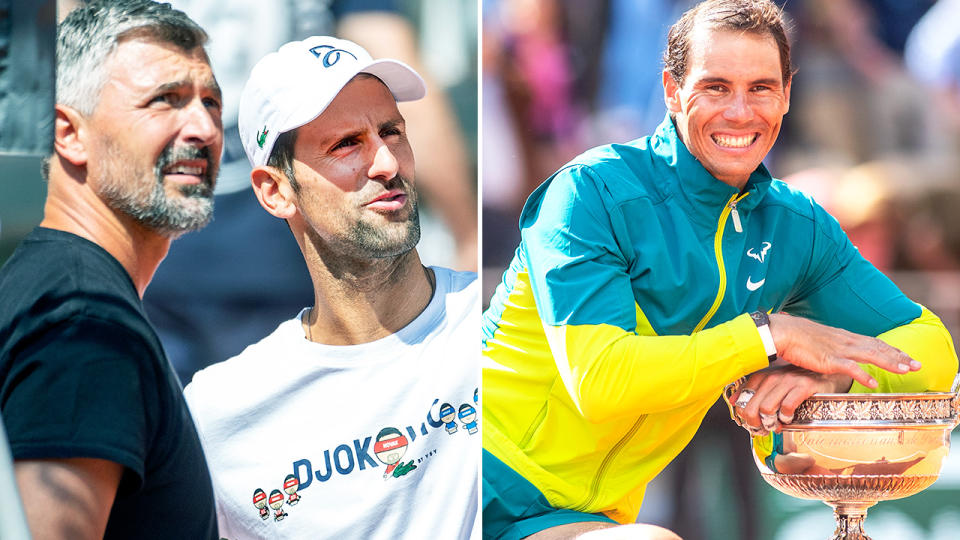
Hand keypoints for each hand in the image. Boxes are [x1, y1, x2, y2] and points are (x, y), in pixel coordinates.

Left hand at [734, 362, 851, 433]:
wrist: (828, 374)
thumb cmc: (800, 384)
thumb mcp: (776, 387)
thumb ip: (757, 393)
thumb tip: (735, 402)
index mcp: (764, 376)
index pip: (743, 397)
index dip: (745, 415)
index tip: (752, 424)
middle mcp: (774, 377)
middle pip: (752, 406)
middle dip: (755, 423)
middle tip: (764, 430)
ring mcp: (789, 381)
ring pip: (766, 408)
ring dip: (770, 423)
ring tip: (777, 426)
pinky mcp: (804, 386)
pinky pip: (787, 405)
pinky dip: (786, 417)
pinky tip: (790, 418)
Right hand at [768, 312, 920, 388]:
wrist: (782, 332)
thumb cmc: (798, 337)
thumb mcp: (821, 341)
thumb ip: (834, 348)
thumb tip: (841, 356)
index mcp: (845, 337)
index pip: (875, 343)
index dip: (893, 351)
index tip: (907, 358)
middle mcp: (847, 341)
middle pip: (878, 348)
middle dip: (899, 357)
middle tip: (918, 365)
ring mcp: (839, 350)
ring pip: (870, 355)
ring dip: (889, 363)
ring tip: (905, 370)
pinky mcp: (828, 359)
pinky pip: (849, 367)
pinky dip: (862, 374)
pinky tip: (873, 382)